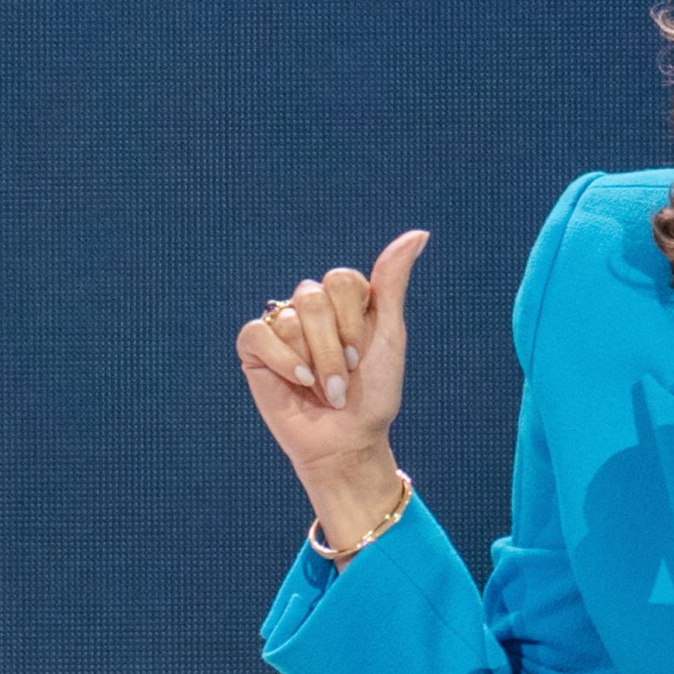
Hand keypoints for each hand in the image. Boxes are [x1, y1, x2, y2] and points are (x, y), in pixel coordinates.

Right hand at [237, 230, 428, 551]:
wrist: (348, 441)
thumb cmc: (373, 394)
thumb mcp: (389, 335)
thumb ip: (393, 283)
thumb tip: (419, 233)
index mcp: (346, 300)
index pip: (342, 279)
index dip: (352, 320)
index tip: (363, 356)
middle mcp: (312, 308)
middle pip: (314, 298)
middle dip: (333, 347)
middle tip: (344, 380)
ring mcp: (282, 326)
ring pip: (290, 319)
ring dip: (313, 363)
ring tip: (323, 390)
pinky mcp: (255, 348)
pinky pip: (259, 334)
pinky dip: (284, 361)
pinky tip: (298, 382)